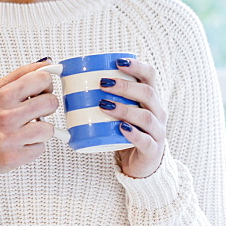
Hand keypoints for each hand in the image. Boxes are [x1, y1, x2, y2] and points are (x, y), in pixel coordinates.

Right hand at [0, 59, 58, 192]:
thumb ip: (21, 75)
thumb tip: (47, 64)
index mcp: (2, 96)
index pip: (41, 79)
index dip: (46, 84)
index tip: (42, 90)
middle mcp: (6, 116)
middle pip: (50, 102)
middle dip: (47, 107)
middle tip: (37, 112)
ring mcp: (11, 138)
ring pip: (49, 128)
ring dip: (41, 130)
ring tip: (27, 130)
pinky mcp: (15, 157)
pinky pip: (41, 148)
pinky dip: (34, 147)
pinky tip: (21, 144)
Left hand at [98, 58, 166, 178]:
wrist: (141, 164)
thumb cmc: (125, 133)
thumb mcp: (119, 113)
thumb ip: (104, 98)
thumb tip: (68, 80)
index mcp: (150, 99)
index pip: (150, 76)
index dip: (136, 66)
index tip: (118, 62)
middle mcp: (157, 113)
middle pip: (147, 93)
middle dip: (125, 86)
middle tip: (103, 83)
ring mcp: (157, 132)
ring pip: (146, 116)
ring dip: (124, 109)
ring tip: (104, 105)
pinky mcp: (152, 150)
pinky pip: (145, 140)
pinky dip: (134, 134)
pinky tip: (121, 128)